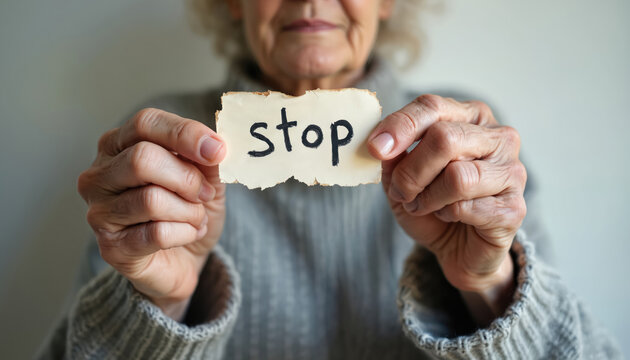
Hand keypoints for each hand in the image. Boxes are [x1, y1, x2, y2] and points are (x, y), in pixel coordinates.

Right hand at [78, 108, 226, 320]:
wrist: (182, 260)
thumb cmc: (187, 209)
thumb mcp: (205, 176)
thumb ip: (205, 157)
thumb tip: (215, 146)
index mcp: (118, 144)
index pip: (145, 123)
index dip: (184, 134)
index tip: (217, 150)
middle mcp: (98, 175)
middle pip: (143, 159)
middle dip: (187, 178)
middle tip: (205, 194)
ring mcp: (99, 212)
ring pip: (151, 199)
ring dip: (189, 210)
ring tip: (196, 217)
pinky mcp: (111, 247)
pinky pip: (156, 233)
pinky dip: (185, 233)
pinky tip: (188, 234)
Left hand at [368, 95, 525, 319]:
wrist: (459, 248)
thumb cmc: (432, 203)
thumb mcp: (401, 176)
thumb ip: (393, 156)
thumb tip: (382, 144)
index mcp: (470, 117)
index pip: (432, 107)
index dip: (400, 126)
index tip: (375, 149)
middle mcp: (498, 137)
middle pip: (444, 138)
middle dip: (411, 171)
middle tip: (400, 192)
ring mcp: (512, 171)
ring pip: (457, 176)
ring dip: (427, 197)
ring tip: (421, 206)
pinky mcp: (514, 207)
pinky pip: (467, 207)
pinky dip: (446, 215)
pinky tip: (449, 216)